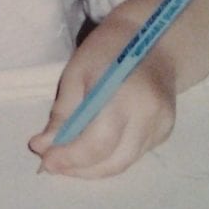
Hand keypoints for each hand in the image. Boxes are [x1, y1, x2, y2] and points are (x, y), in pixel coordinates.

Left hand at [29, 43, 175, 178]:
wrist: (154, 39)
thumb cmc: (108, 50)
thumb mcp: (76, 73)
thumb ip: (62, 113)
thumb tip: (43, 147)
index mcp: (124, 96)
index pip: (97, 144)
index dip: (70, 158)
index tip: (47, 162)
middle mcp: (149, 116)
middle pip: (113, 162)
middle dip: (80, 170)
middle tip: (54, 165)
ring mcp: (161, 126)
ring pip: (124, 163)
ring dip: (93, 169)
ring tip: (70, 161)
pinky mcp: (165, 132)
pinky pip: (134, 155)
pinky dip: (110, 158)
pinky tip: (94, 150)